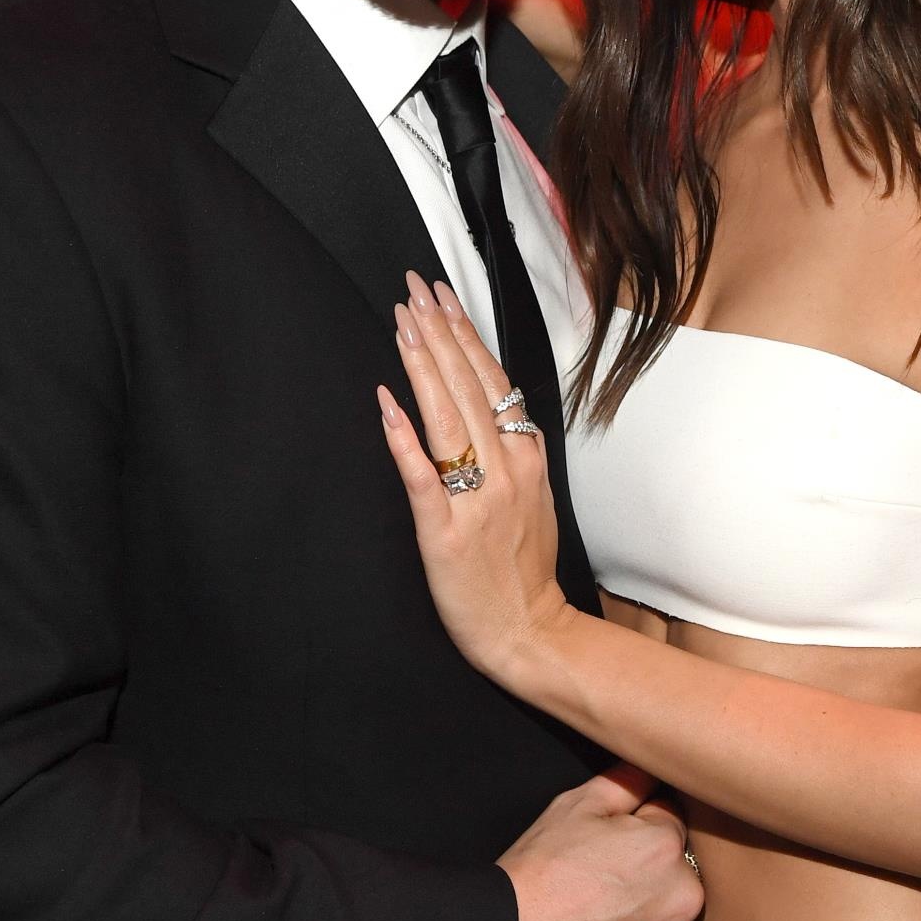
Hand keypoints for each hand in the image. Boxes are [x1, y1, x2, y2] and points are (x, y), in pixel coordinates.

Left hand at [378, 272, 567, 686]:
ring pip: (447, 417)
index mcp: (526, 458)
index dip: (463, 334)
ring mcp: (475, 499)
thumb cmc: (524, 569)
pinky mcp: (443, 532)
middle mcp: (505, 469)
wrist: (529, 633)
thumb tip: (495, 407)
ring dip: (422, 365)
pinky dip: (403, 436)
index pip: (492, 381)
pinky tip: (386, 402)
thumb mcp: (535, 498)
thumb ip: (516, 452)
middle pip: (468, 386)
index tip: (441, 296)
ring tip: (402, 322)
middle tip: (413, 288)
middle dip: (438, 332)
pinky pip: (421, 475)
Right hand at [499, 764, 702, 920]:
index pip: (668, 823)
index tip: (606, 847)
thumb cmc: (537, 876)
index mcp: (666, 846)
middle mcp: (684, 897)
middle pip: (675, 875)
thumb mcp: (572, 809)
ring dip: (645, 920)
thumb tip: (650, 766)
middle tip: (598, 888)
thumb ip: (624, 782)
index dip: (635, 831)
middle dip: (648, 876)